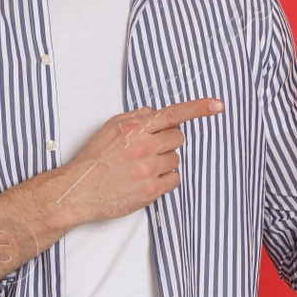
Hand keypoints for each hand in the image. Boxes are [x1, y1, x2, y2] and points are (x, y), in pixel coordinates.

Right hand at [51, 98, 224, 226]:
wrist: (79, 190)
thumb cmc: (94, 159)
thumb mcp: (110, 128)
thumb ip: (135, 117)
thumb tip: (154, 113)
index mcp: (134, 128)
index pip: (173, 114)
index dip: (199, 108)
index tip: (218, 105)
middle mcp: (143, 147)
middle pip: (178, 138)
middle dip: (167, 142)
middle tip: (149, 150)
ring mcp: (148, 169)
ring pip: (176, 159)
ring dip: (164, 162)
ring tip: (141, 168)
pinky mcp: (150, 190)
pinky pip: (174, 179)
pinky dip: (165, 180)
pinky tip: (147, 180)